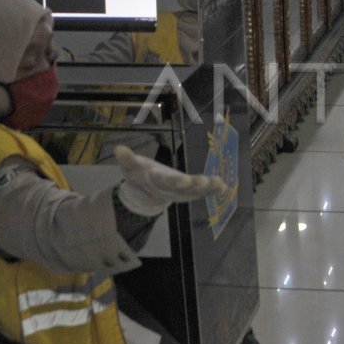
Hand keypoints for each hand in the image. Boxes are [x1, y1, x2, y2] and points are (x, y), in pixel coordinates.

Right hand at [114, 145, 228, 216]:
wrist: (145, 194)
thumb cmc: (139, 175)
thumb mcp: (131, 167)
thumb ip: (126, 159)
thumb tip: (117, 148)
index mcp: (157, 181)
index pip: (166, 181)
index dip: (175, 182)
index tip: (184, 181)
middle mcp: (172, 189)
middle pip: (185, 188)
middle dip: (196, 185)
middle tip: (206, 182)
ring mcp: (183, 192)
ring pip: (197, 191)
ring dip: (209, 188)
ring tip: (220, 184)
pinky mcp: (191, 192)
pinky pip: (204, 192)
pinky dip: (214, 191)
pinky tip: (226, 188)